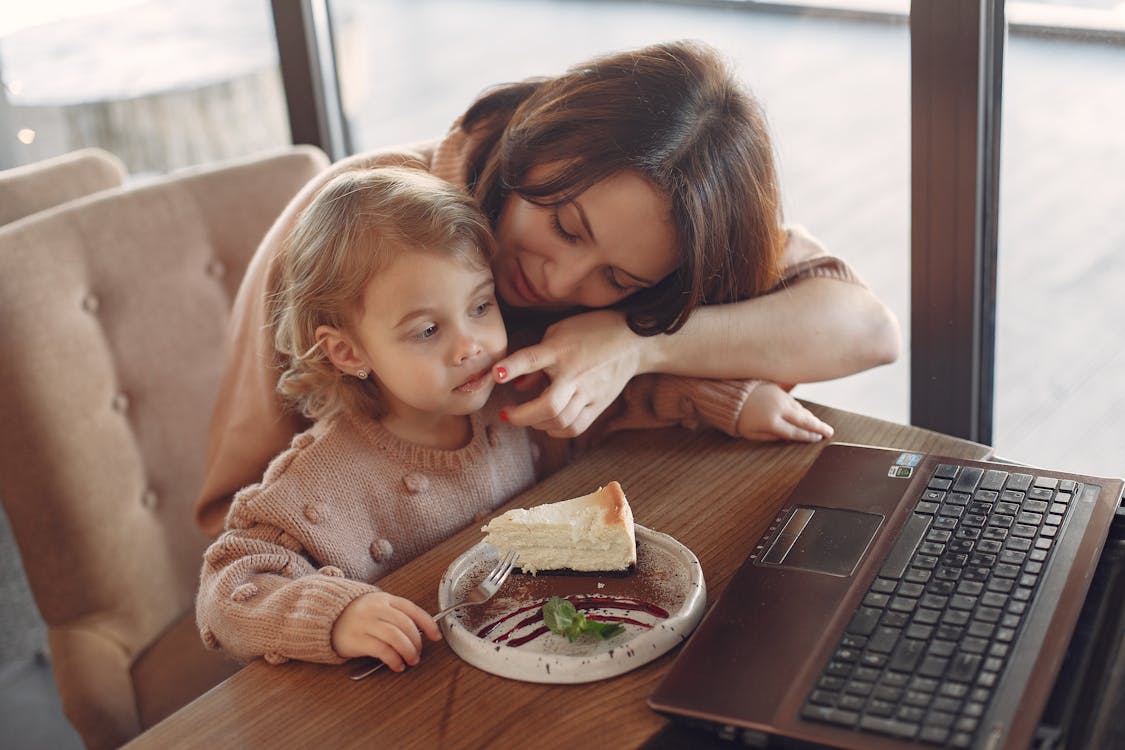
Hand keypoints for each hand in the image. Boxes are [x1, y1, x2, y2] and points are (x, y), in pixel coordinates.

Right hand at [331, 592, 440, 670]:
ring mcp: (365, 623)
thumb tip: (421, 632)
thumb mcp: (377, 607)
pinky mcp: (356, 639)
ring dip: (408, 651)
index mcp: (385, 599)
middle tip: (418, 654)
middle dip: (417, 642)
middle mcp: (376, 609)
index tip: (436, 636)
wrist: (325, 618)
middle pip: (406, 625)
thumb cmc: (357, 615)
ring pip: (396, 637)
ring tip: (410, 661)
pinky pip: (381, 650)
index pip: (412, 610)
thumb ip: (396, 615)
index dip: (428, 624)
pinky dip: (394, 659)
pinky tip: (397, 665)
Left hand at [494, 310, 643, 437]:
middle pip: (549, 406)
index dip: (512, 367)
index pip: (533, 359)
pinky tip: (547, 425)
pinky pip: (576, 427)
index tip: (497, 374)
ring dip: (537, 424)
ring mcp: (590, 392)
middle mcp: (575, 374)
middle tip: (506, 414)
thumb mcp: (558, 333)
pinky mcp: (599, 404)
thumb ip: (534, 359)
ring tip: (526, 418)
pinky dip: (557, 431)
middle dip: (522, 416)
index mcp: (561, 351)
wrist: (633, 341)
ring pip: (561, 421)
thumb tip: (514, 385)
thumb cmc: (590, 332)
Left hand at [736, 383, 833, 442]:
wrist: (730, 395)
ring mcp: (780, 397)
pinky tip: (806, 415)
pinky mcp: (778, 389)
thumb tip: (790, 439)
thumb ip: (772, 438)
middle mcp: (778, 409)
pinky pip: (794, 401)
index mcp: (771, 422)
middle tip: (830, 433)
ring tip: (820, 425)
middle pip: (803, 419)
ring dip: (810, 417)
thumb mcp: (752, 434)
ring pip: (800, 409)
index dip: (808, 437)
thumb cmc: (739, 418)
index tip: (818, 440)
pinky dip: (801, 409)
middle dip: (818, 427)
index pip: (795, 432)